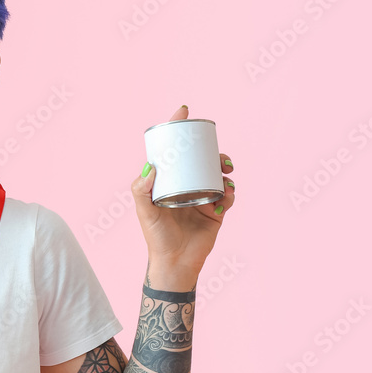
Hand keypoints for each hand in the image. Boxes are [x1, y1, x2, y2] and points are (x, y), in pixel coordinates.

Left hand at [131, 105, 234, 278]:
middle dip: (213, 151)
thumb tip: (150, 165)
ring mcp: (202, 196)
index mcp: (168, 181)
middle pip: (201, 159)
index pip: (173, 149)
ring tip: (226, 172)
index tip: (184, 110)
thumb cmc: (155, 236)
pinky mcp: (216, 211)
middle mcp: (186, 185)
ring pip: (218, 174)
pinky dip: (230, 193)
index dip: (178, 129)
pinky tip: (226, 196)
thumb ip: (141, 190)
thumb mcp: (144, 211)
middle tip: (220, 156)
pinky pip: (228, 196)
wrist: (175, 262)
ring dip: (225, 169)